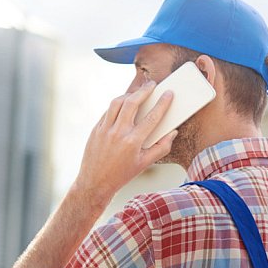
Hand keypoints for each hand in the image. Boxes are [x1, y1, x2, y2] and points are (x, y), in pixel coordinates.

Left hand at [74, 80, 177, 202]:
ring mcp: (104, 130)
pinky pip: (107, 112)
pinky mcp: (95, 129)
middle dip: (144, 90)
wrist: (95, 182)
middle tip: (152, 85)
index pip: (152, 117)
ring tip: (137, 92)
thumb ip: (161, 147)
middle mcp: (118, 133)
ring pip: (116, 103)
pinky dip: (116, 106)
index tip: (168, 93)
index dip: (162, 103)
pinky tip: (123, 105)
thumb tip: (172, 132)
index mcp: (133, 142)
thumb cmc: (122, 174)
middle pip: (132, 102)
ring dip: (128, 94)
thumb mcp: (145, 163)